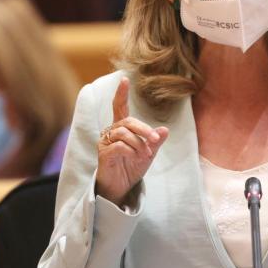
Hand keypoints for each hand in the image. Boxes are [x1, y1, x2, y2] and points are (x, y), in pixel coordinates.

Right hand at [96, 77, 168, 206]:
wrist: (121, 188)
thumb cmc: (132, 167)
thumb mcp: (148, 153)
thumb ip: (155, 141)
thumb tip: (165, 130)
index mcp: (121, 129)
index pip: (119, 107)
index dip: (121, 94)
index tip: (124, 79)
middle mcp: (111, 132)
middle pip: (128, 121)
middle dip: (144, 130)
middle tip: (155, 140)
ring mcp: (105, 142)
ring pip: (124, 134)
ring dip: (139, 144)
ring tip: (145, 155)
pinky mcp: (103, 153)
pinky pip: (120, 146)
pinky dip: (131, 152)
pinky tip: (135, 159)